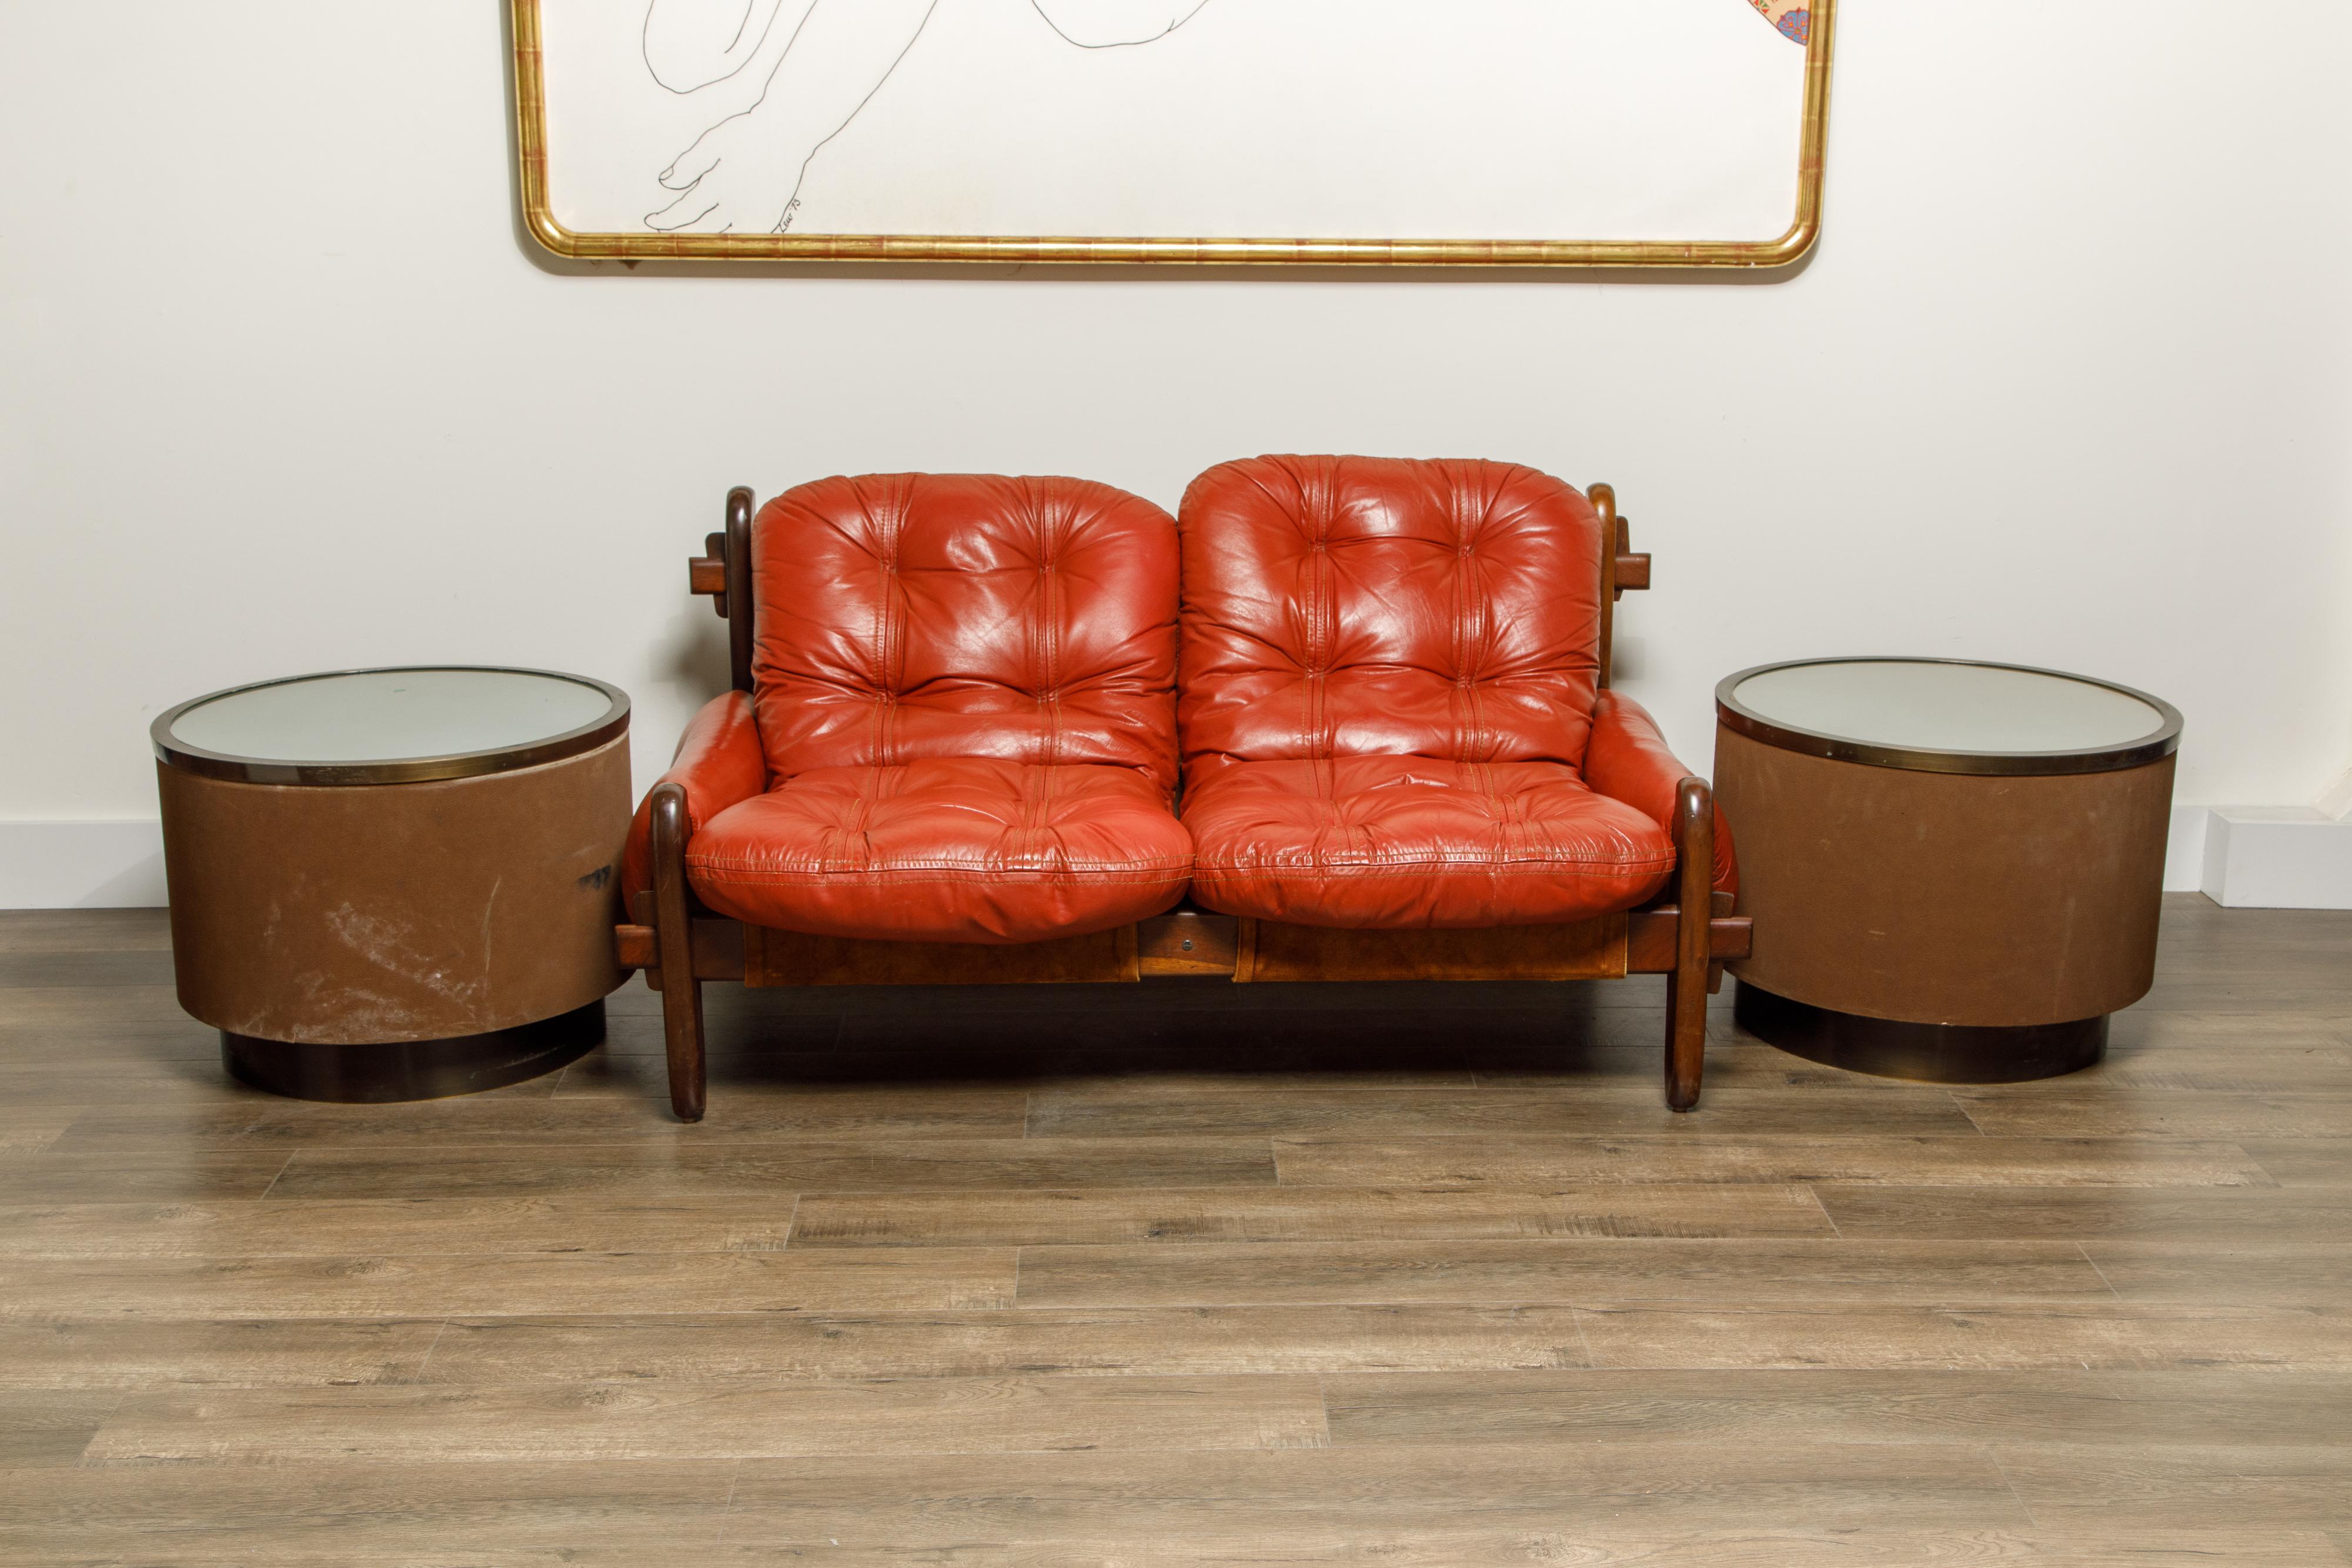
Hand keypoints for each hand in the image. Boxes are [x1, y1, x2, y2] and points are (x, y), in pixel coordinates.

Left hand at [646, 111, 812, 232]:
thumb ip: (688, 165)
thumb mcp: (712, 142)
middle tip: (667, 227)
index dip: (667, 218)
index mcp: (720, 187)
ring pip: (725, 235)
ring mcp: (757, 214)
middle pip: (704, 228)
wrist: (789, 133)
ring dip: (706, 235)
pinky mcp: (772, 215)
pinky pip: (746, 233)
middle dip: (683, 229)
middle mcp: (738, 206)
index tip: (653, 220)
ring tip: (692, 230)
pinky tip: (722, 230)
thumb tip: (666, 182)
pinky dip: (731, 235)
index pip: (686, 210)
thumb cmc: (749, 132)